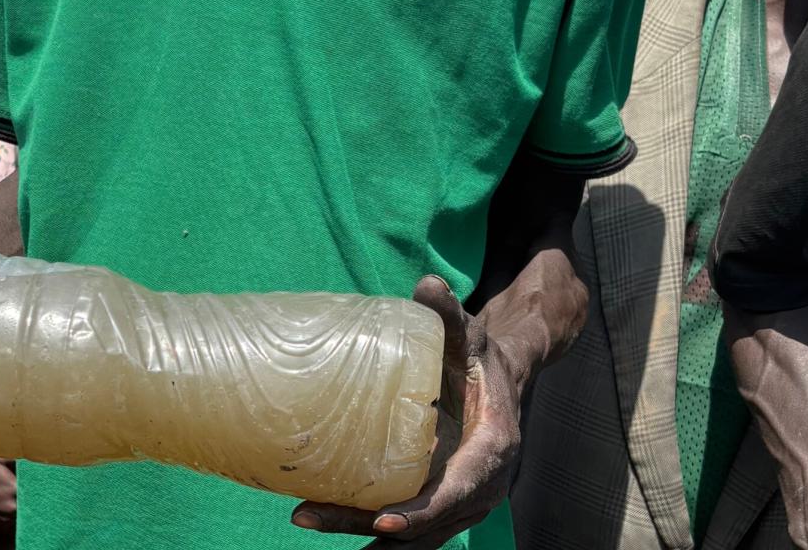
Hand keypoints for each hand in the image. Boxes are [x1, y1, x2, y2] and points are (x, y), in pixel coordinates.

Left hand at [291, 275, 518, 549]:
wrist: (500, 378)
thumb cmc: (480, 356)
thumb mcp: (469, 335)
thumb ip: (450, 314)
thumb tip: (428, 283)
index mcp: (492, 450)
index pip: (456, 492)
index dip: (420, 511)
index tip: (383, 519)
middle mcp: (480, 487)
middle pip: (424, 523)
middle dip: (368, 525)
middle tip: (310, 515)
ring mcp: (460, 500)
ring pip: (413, 532)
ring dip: (360, 530)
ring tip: (306, 518)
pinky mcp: (440, 500)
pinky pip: (409, 525)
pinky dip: (370, 526)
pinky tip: (327, 519)